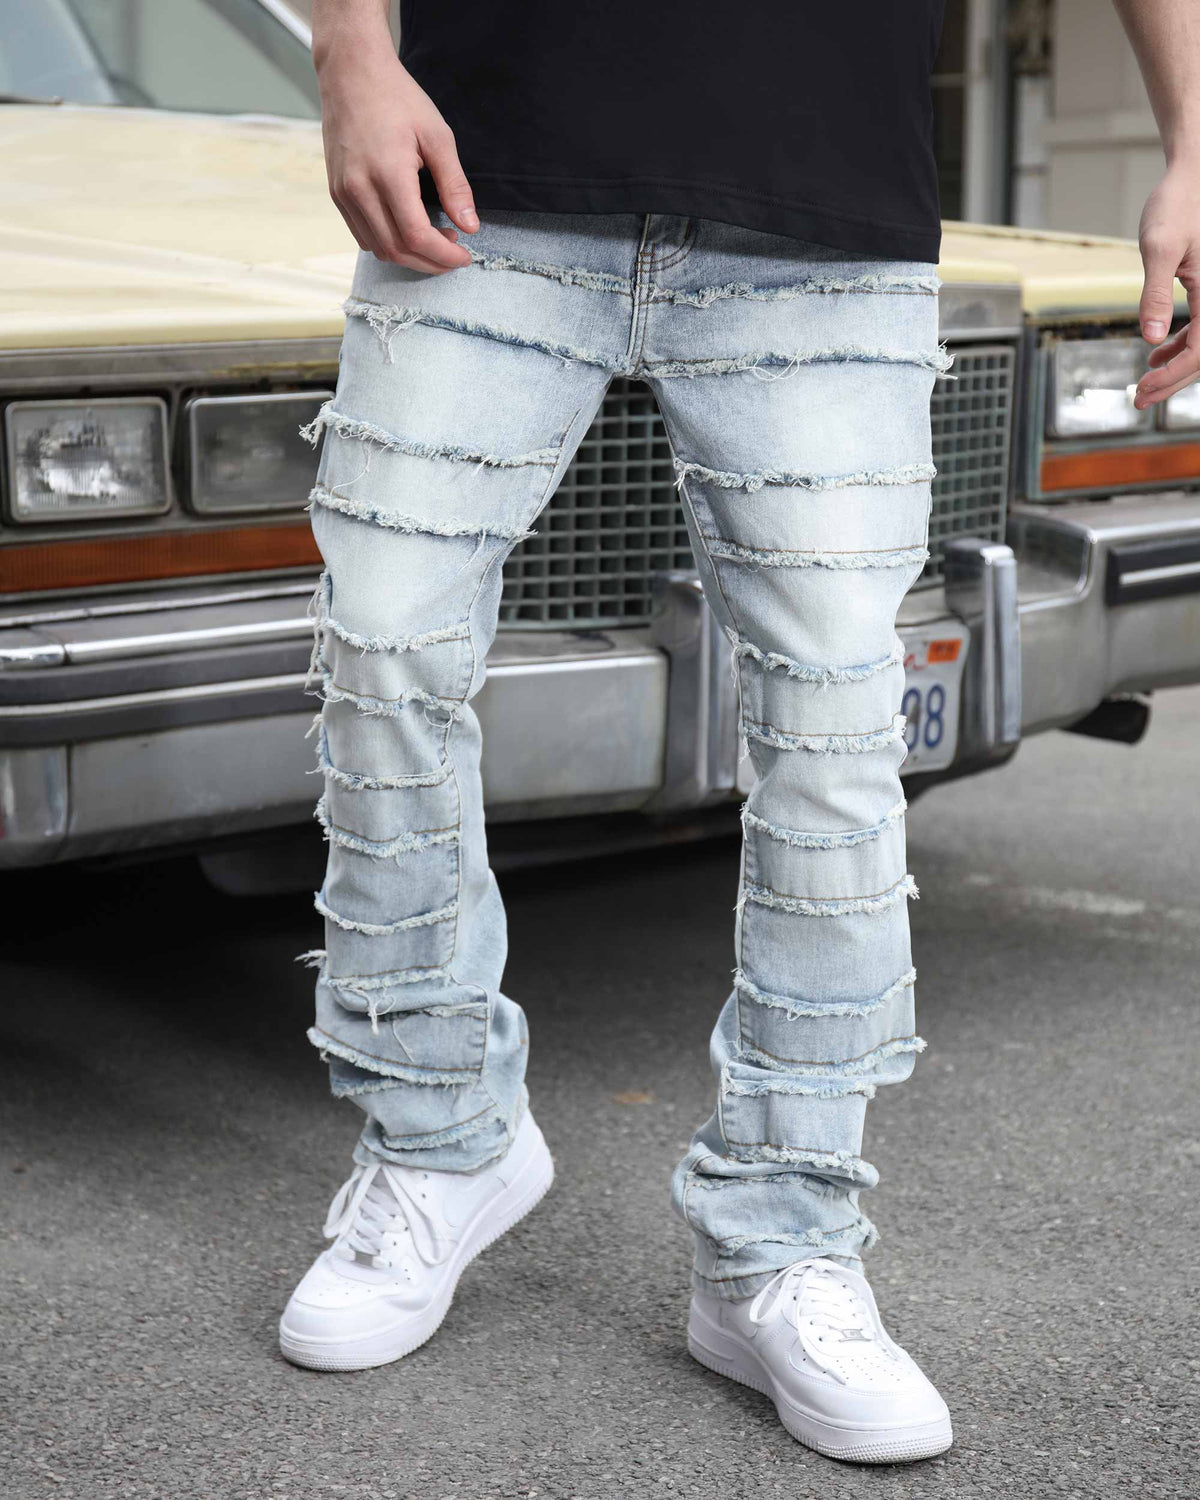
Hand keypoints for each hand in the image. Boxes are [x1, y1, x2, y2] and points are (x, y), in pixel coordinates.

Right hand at [316, 43, 475, 273]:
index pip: (416, 236)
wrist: (350, 73)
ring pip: (378, 248)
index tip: (464, 255)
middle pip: (397, 250)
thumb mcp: (437, 135)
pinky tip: (407, 231)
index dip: (443, 255)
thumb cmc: (396, 98)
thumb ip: (454, 185)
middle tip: (454, 254)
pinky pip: (362, 235)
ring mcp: (343, 193)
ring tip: (435, 241)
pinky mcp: (336, 193)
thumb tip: (470, 226)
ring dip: (410, 256)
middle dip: (430, 262)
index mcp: (387, 173)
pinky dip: (388, 244)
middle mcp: (359, 188)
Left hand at [1133, 162, 1199, 408]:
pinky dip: (1182, 343)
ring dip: (1177, 366)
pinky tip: (1156, 352)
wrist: (1195, 172)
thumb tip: (1150, 340)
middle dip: (1173, 380)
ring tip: (1144, 382)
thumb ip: (1154, 294)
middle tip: (1138, 400)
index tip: (1142, 390)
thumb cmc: (1178, 202)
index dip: (1173, 376)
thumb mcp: (1159, 248)